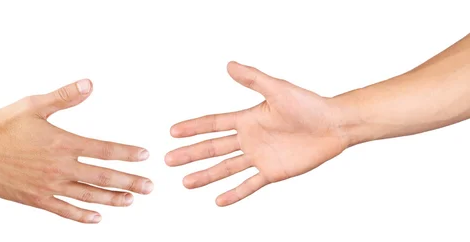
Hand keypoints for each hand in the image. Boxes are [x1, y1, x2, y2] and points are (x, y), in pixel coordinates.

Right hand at [0, 79, 152, 222]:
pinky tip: (97, 218)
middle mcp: (59, 167)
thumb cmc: (0, 125)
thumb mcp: (34, 105)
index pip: (104, 149)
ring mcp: (48, 185)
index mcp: (62, 142)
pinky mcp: (36, 198)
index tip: (145, 156)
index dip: (127, 153)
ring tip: (131, 201)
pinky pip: (63, 210)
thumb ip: (65, 96)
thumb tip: (89, 84)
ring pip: (87, 195)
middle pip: (102, 177)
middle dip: (129, 182)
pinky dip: (81, 215)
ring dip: (112, 199)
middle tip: (150, 187)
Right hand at [165, 61, 350, 205]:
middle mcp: (249, 138)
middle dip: (190, 154)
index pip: (213, 124)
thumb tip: (229, 65)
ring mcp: (259, 157)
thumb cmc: (309, 104)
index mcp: (247, 119)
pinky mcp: (272, 172)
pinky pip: (249, 184)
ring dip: (206, 175)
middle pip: (213, 148)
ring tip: (186, 182)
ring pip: (226, 168)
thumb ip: (253, 79)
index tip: (173, 132)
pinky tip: (219, 199)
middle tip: (169, 160)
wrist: (334, 126)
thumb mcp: (278, 90)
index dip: (193, 127)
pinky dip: (234, 193)